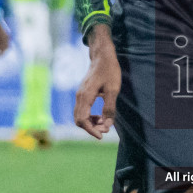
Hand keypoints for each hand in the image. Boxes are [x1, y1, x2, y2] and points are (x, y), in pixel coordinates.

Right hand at [73, 24, 120, 139]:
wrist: (102, 56)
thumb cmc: (109, 71)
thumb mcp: (113, 90)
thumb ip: (109, 108)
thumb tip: (108, 125)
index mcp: (85, 96)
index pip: (82, 120)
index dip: (91, 130)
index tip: (102, 136)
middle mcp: (79, 97)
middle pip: (79, 120)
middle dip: (91, 128)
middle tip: (106, 130)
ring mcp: (79, 95)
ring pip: (80, 116)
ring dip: (91, 123)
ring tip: (104, 123)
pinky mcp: (82, 94)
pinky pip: (82, 110)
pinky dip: (89, 117)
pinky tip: (100, 116)